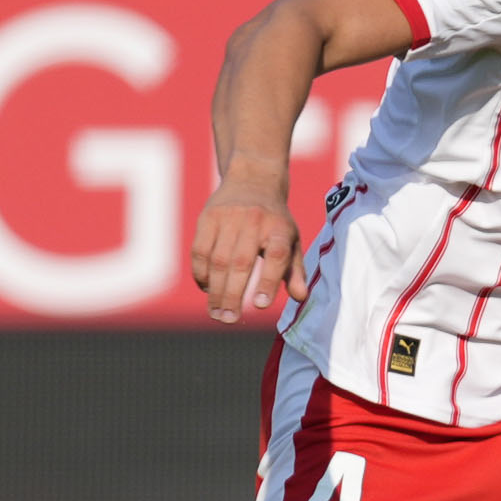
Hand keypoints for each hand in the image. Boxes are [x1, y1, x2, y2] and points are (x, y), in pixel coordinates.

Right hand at [190, 170, 307, 322]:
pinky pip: (199, 251)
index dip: (269, 281)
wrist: (252, 180)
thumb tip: (301, 298)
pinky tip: (206, 289)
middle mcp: (255, 221)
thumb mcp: (293, 240)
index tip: (260, 305)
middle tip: (229, 320)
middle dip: (233, 295)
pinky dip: (201, 273)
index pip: (277, 256)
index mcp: (280, 228)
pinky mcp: (207, 217)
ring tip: (216, 313)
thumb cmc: (275, 220)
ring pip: (218, 260)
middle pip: (241, 262)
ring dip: (214, 290)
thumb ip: (295, 270)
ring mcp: (228, 217)